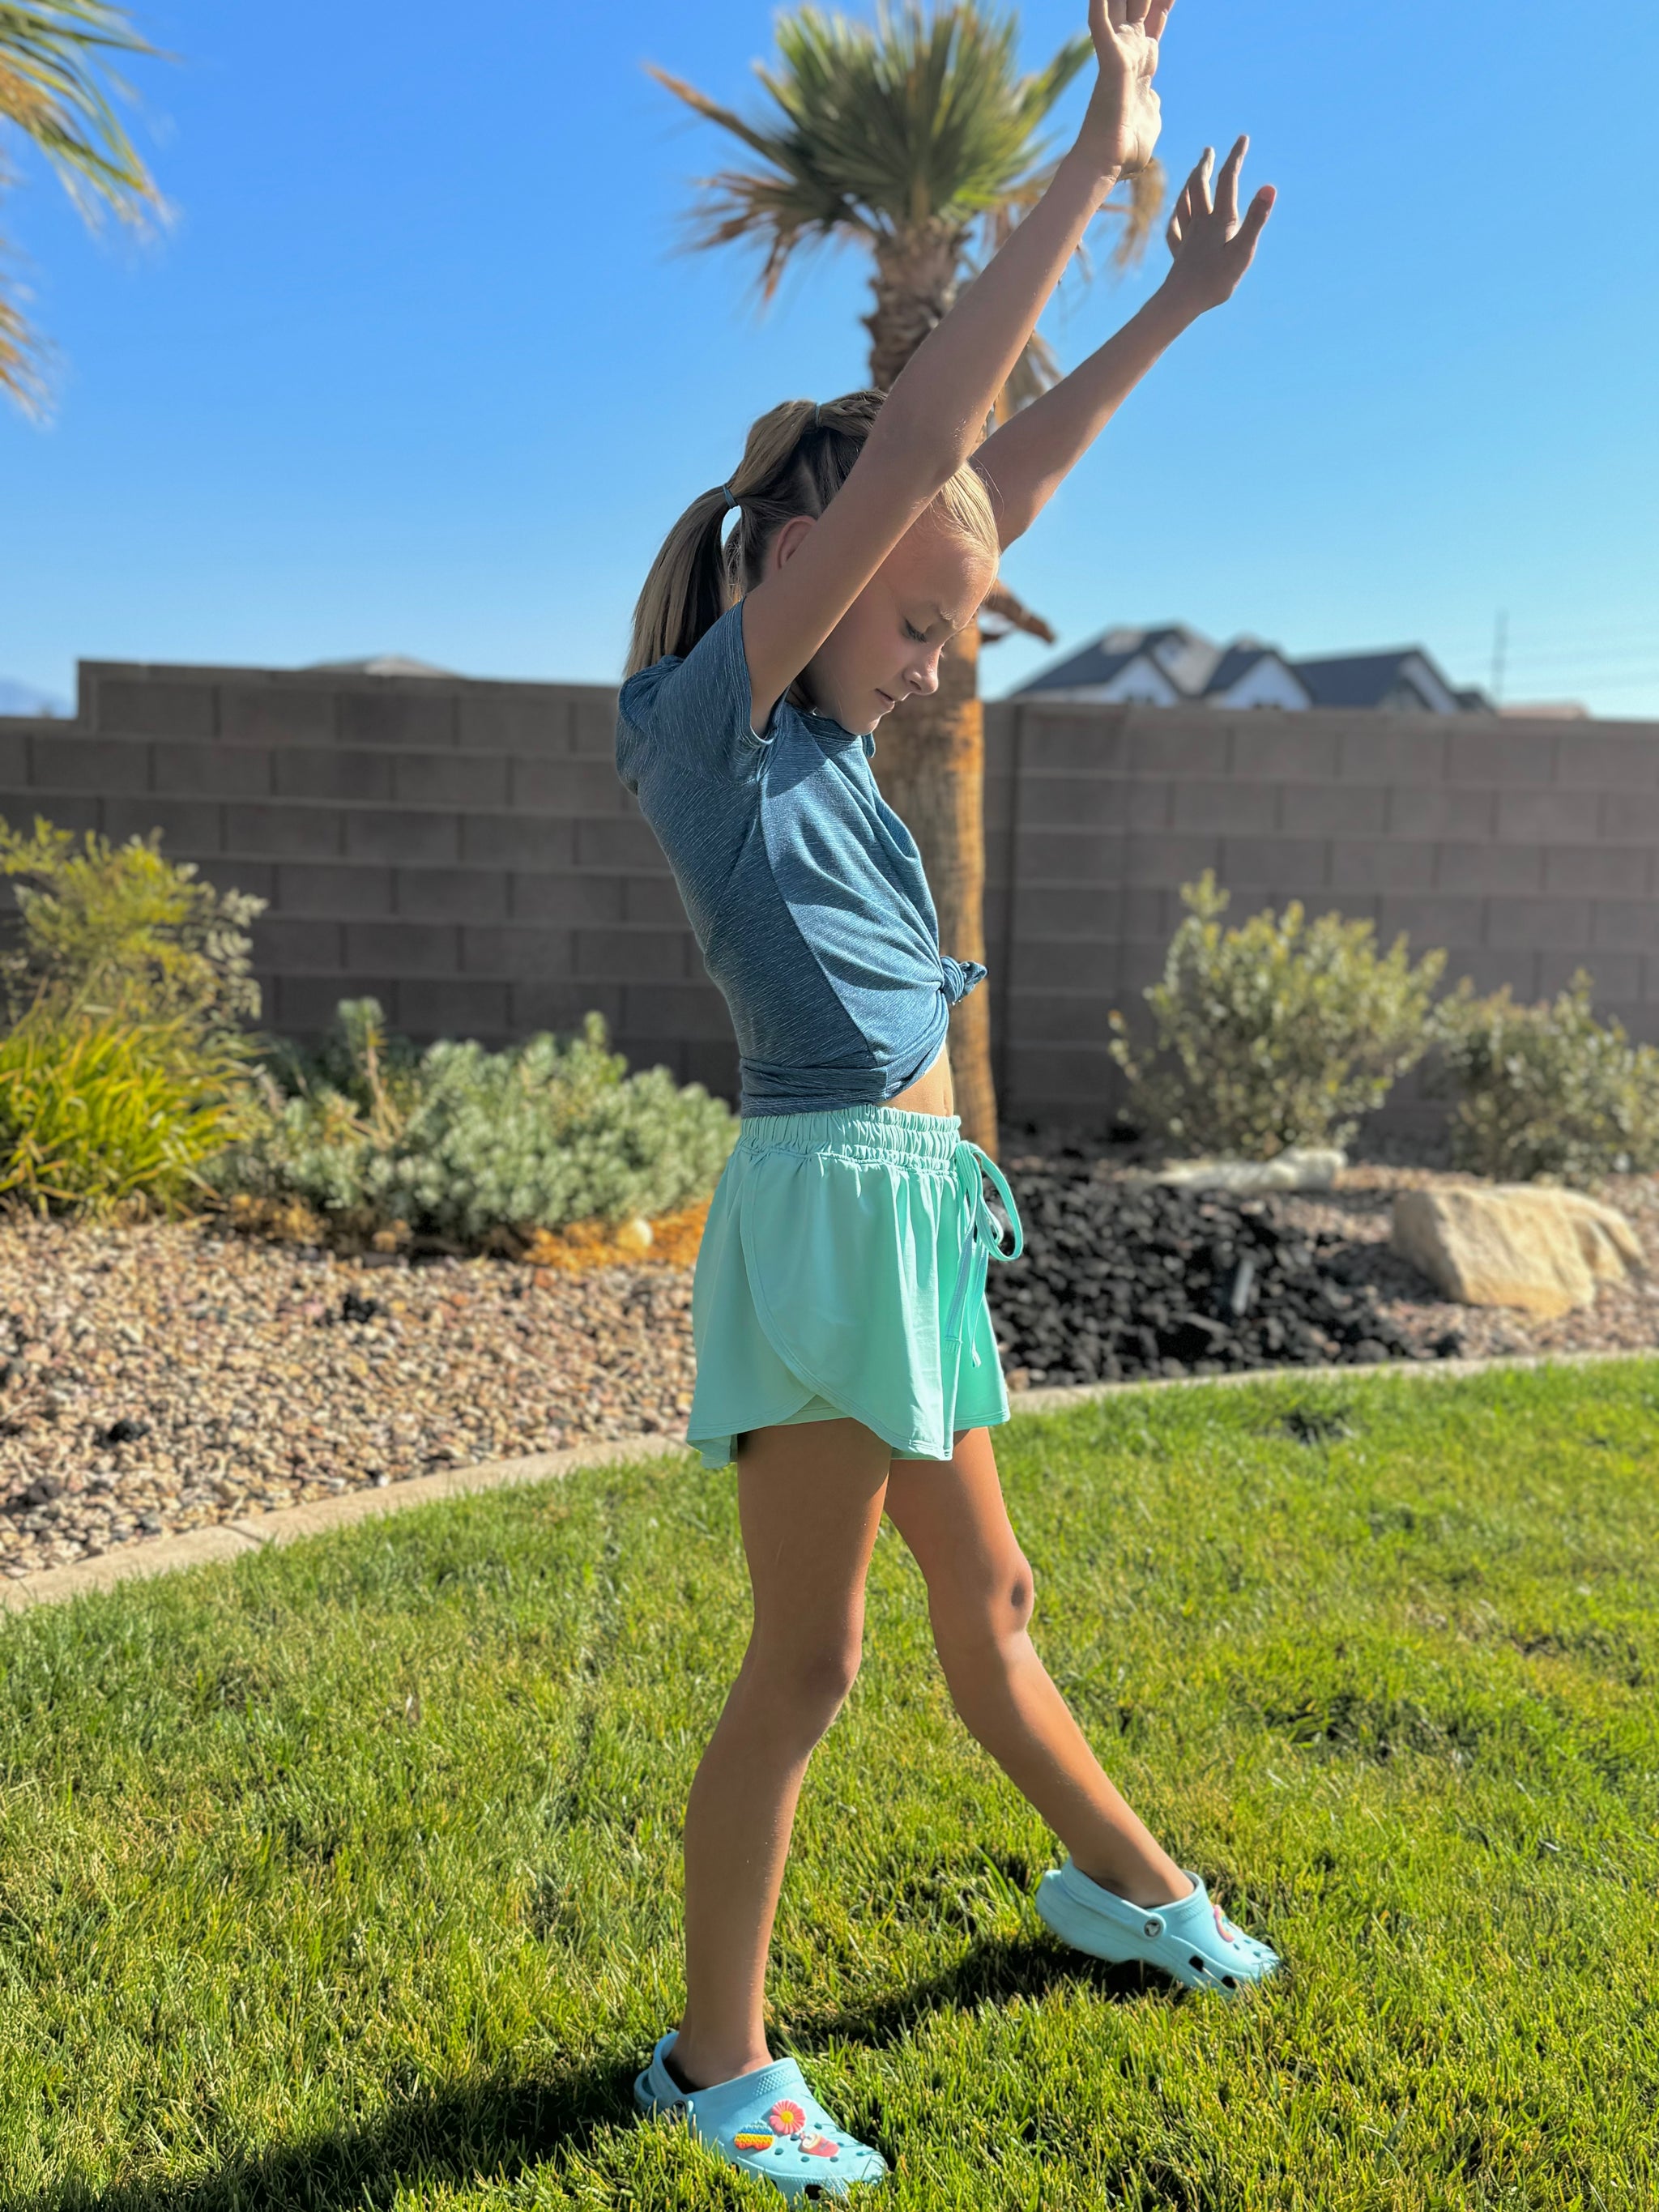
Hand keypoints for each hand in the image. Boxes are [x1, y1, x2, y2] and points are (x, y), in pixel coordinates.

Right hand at [1076, 0, 1170, 181]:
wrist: (1109, 162)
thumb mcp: (1151, 118)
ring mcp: (1119, 52)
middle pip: (1143, 3)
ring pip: (1124, 4)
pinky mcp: (1110, 60)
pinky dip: (1098, 4)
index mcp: (1142, 61)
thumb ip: (1153, 102)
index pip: (1157, 18)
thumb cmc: (1127, 147)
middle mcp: (1130, 50)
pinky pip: (1100, 23)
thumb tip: (1154, 99)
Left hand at [1161, 137, 1274, 314]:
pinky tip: (1176, 214)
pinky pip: (1174, 229)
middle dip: (1205, 165)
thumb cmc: (1216, 280)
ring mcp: (1187, 237)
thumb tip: (1269, 187)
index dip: (1235, 157)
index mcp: (1220, 219)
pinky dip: (1176, 216)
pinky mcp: (1178, 254)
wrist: (1182, 301)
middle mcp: (1200, 223)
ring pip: (1184, 202)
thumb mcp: (1243, 250)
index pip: (1228, 179)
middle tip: (1209, 149)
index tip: (1243, 138)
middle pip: (1199, 185)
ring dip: (1189, 184)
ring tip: (1193, 173)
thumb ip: (1257, 218)